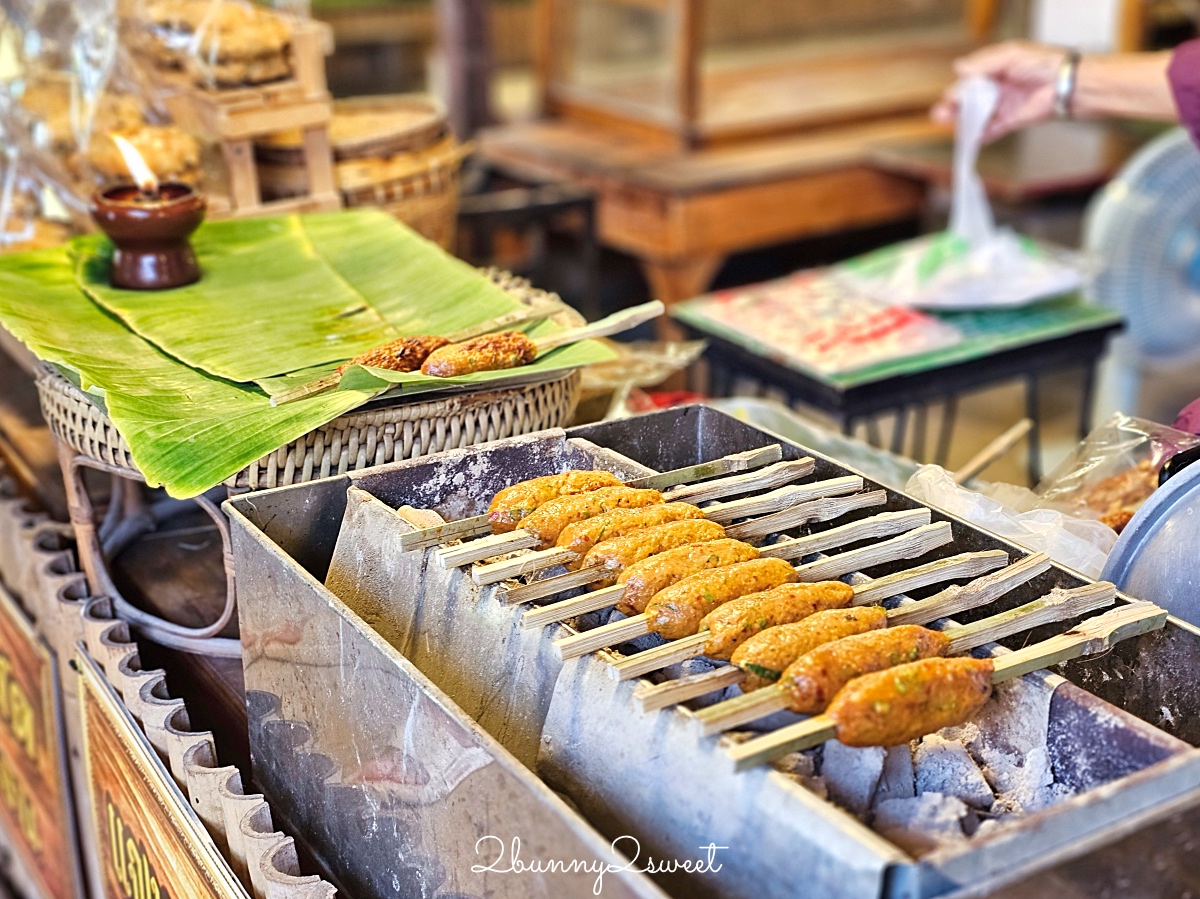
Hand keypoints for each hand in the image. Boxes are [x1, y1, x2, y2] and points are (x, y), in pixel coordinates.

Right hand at [932, 41, 1069, 141]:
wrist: (1065, 84)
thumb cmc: (1043, 64)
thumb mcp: (1010, 55)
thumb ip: (984, 63)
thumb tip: (958, 68)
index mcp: (995, 70)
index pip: (969, 82)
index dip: (958, 90)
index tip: (950, 97)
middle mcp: (997, 88)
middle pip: (969, 100)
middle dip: (954, 108)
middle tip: (941, 114)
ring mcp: (1003, 105)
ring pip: (977, 116)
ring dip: (963, 122)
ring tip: (950, 126)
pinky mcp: (1011, 121)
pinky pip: (991, 130)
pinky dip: (980, 136)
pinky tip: (969, 139)